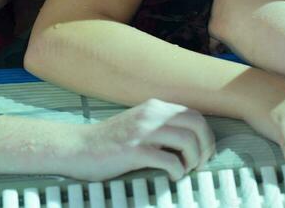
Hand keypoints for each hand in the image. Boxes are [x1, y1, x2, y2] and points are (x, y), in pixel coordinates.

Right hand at [63, 99, 214, 180]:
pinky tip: (172, 177)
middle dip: (205, 146)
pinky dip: (177, 171)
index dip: (205, 135)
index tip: (204, 153)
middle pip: (196, 124)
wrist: (79, 148)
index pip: (193, 114)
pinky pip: (169, 160)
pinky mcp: (134, 150)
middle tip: (200, 164)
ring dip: (193, 159)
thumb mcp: (138, 125)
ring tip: (186, 170)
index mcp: (154, 107)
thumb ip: (159, 126)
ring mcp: (143, 131)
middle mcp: (151, 114)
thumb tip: (188, 141)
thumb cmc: (110, 142)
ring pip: (187, 140)